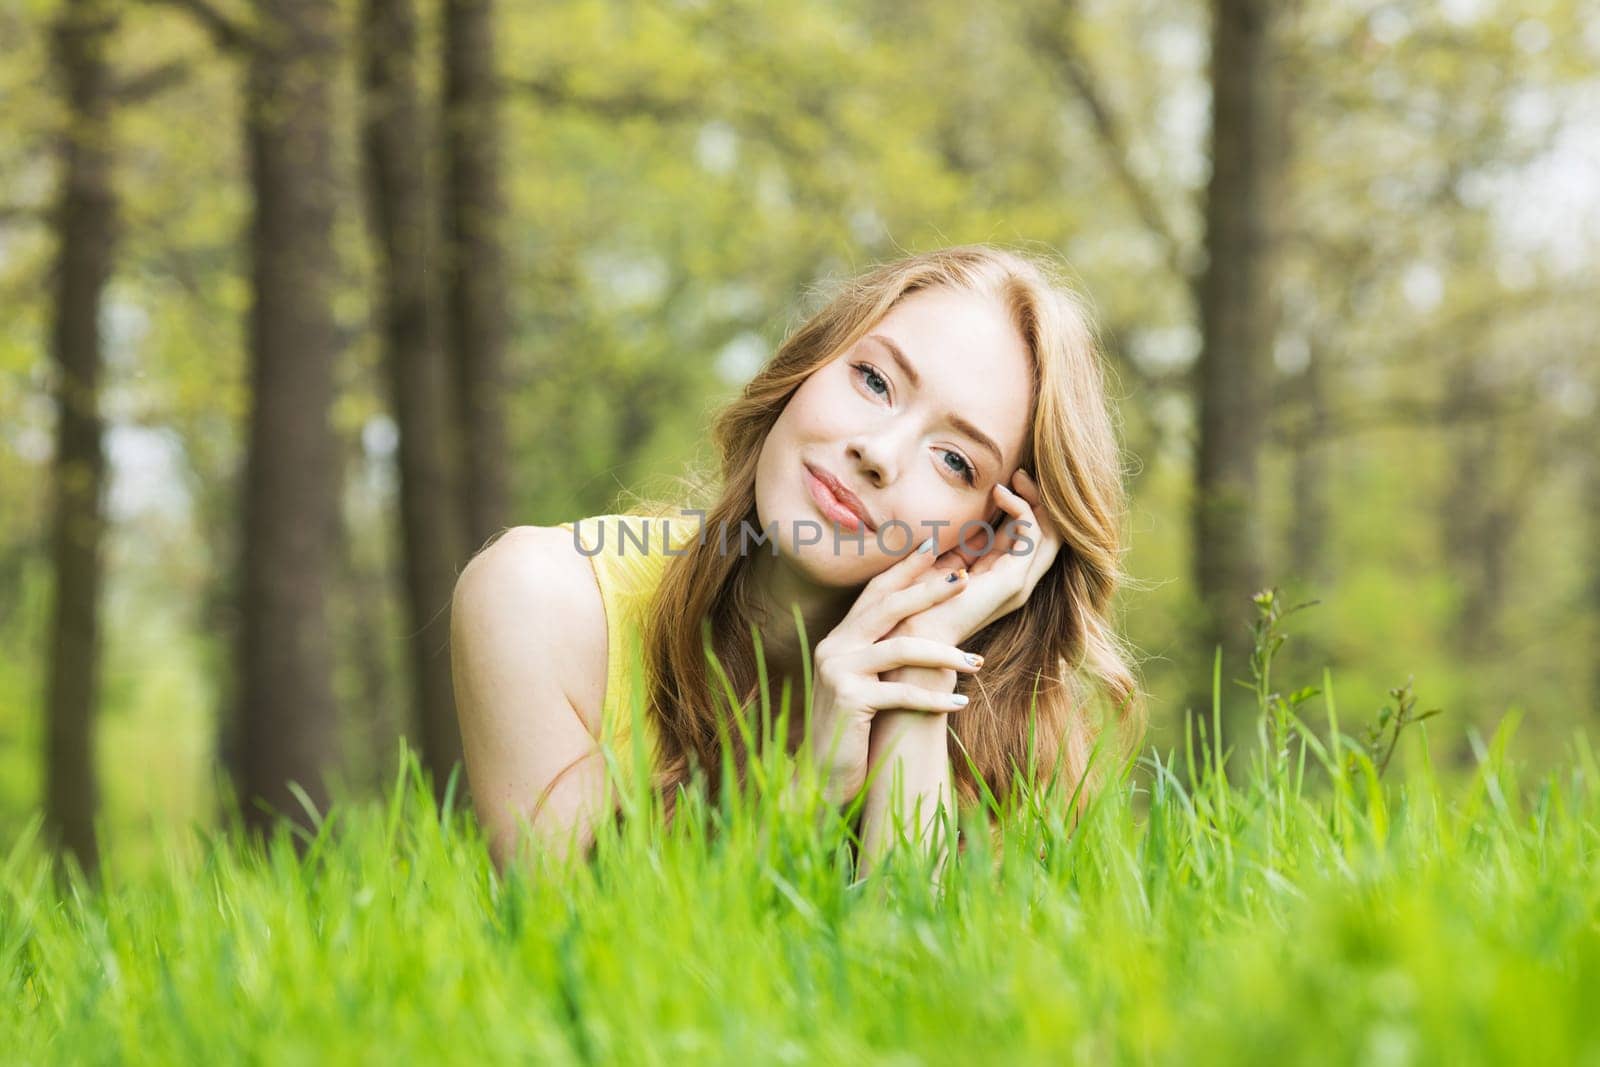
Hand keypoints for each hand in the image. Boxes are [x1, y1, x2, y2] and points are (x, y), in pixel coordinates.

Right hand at [804, 540, 984, 806]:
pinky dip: (935, 697)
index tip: (936, 547)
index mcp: (839, 639)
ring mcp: (837, 671)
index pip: (874, 593)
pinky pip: (902, 693)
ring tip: (978, 662)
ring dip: (944, 653)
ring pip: (900, 648)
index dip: (904, 569)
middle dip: (929, 590)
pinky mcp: (847, 700)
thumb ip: (883, 658)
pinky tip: (960, 702)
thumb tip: (924, 631)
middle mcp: (833, 647)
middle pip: (887, 607)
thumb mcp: (866, 686)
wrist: (821, 779)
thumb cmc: (853, 733)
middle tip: (966, 579)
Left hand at [890, 469, 1062, 647]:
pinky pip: (1032, 535)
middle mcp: (1016, 579)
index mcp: (1000, 575)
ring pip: (1050, 532)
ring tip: (1016, 477)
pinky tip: (1001, 494)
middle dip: (1039, 499)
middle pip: (1049, 533)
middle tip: (1021, 472)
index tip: (1009, 478)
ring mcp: (1019, 582)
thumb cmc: (919, 596)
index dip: (1026, 504)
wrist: (911, 630)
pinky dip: (1022, 509)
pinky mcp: (1013, 581)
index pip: (1029, 535)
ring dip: (1035, 499)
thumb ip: (962, 536)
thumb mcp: (945, 556)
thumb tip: (969, 508)